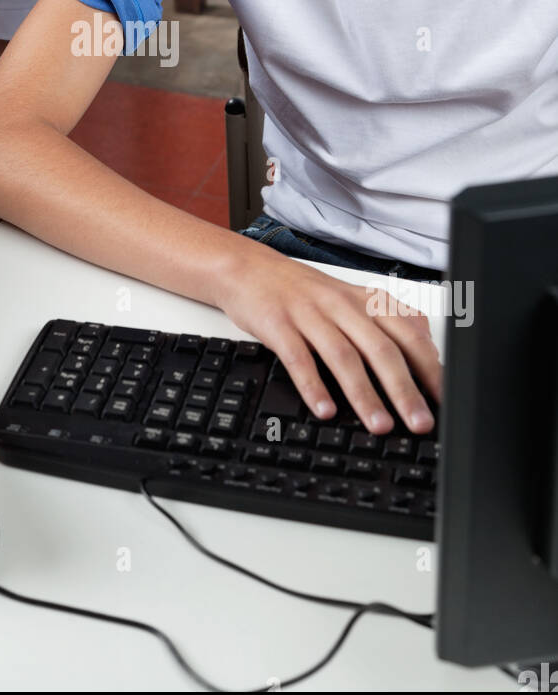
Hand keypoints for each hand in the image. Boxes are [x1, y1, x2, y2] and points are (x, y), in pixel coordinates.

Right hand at [220, 251, 440, 433]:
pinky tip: (324, 410)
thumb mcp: (353, 298)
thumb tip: (430, 349)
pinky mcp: (279, 325)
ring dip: (364, 395)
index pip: (409, 336)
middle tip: (420, 422)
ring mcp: (310, 314)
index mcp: (366, 301)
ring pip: (343, 357)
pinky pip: (299, 358)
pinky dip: (313, 386)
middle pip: (381, 350)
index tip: (444, 401)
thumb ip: (392, 321)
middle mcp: (342, 306)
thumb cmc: (305, 291)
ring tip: (379, 425)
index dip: (430, 369)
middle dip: (404, 390)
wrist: (250, 269)